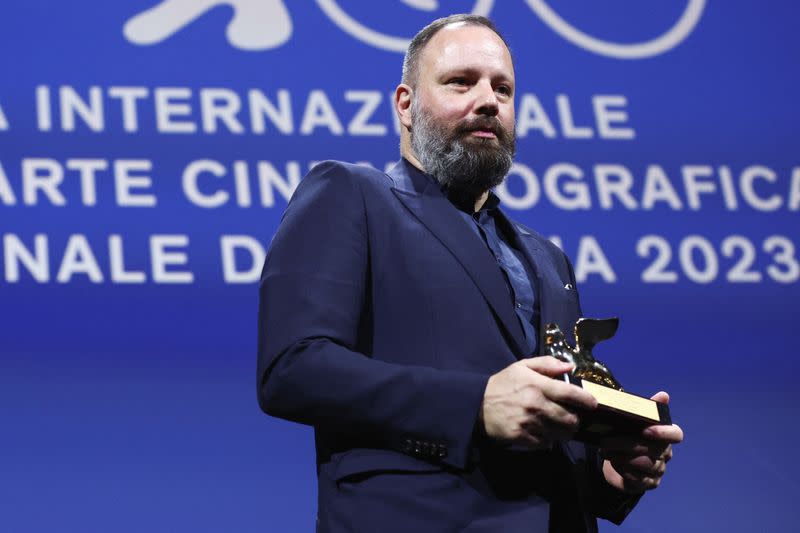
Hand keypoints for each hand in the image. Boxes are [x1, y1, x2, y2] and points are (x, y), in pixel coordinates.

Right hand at [480, 356, 597, 449]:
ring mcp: (529, 423)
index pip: (570, 393)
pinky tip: (542, 432)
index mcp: (537, 385)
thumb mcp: (521, 366)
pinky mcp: (522, 438)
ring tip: (558, 426)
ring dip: (563, 431)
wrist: (476, 404)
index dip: (586, 400)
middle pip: (570, 419)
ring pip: (560, 433)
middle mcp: (535, 404)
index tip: (594, 404)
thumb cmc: (503, 384)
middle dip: (575, 420)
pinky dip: (547, 440)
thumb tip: (569, 366)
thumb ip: (547, 364)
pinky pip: (546, 443)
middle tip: (572, 418)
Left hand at [600, 391, 683, 493]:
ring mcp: (659, 470)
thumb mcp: (633, 420)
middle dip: (627, 444)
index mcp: (666, 435)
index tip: (646, 430)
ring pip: (644, 465)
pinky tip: (613, 463)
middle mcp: (666, 453)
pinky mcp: (649, 483)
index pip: (676, 434)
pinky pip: (638, 479)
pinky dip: (623, 470)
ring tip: (604, 451)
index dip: (664, 433)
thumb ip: (647, 408)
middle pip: (653, 449)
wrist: (617, 458)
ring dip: (622, 457)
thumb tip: (664, 395)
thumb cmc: (628, 434)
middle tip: (605, 440)